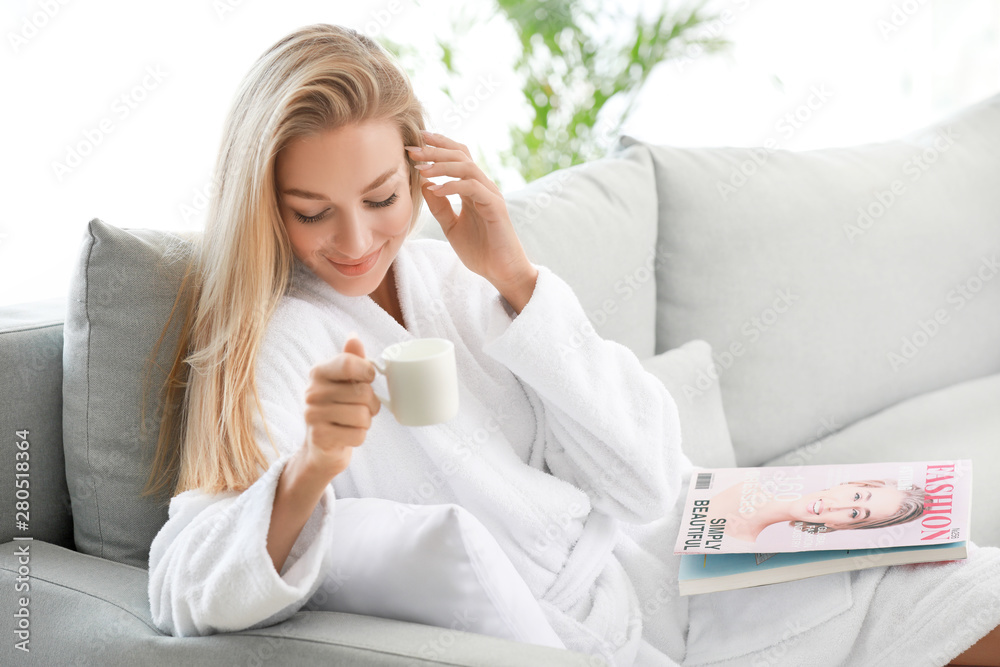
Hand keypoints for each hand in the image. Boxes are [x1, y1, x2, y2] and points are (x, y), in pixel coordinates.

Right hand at [301, 335, 379, 479]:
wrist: (322, 446)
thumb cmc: (338, 408)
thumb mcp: (344, 382)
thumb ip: (351, 359)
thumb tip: (353, 336)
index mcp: (319, 372)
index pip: (349, 363)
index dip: (367, 372)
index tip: (368, 378)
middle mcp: (312, 392)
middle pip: (363, 393)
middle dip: (371, 404)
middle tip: (362, 408)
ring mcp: (313, 415)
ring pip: (363, 416)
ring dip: (366, 422)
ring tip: (353, 422)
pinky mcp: (320, 437)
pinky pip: (358, 435)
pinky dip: (359, 437)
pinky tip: (346, 435)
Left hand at [407, 130, 535, 290]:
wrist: (501, 272)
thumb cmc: (480, 251)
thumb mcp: (451, 227)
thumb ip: (440, 207)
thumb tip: (425, 184)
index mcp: (473, 189)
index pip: (457, 157)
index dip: (438, 146)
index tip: (416, 141)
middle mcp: (483, 186)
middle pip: (461, 155)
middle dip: (436, 150)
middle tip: (413, 149)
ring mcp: (491, 194)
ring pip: (467, 166)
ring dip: (442, 164)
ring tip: (421, 168)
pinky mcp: (495, 206)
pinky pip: (472, 187)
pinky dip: (452, 186)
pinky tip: (435, 189)